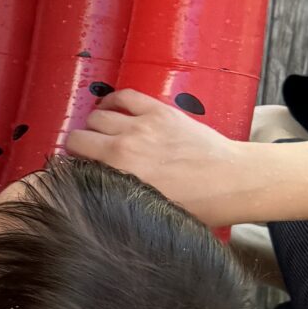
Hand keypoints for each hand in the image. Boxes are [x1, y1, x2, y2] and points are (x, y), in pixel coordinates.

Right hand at [68, 87, 254, 224]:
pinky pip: (123, 96)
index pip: (75, 161)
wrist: (234, 181)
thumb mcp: (152, 212)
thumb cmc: (199, 205)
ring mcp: (141, 125)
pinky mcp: (159, 111)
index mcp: (120, 174)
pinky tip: (111, 108)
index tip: (78, 170)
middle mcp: (124, 146)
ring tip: (103, 133)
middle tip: (90, 154)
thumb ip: (122, 199)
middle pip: (80, 135)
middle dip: (80, 146)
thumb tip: (100, 195)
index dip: (74, 166)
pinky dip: (112, 100)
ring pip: (98, 115)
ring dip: (96, 125)